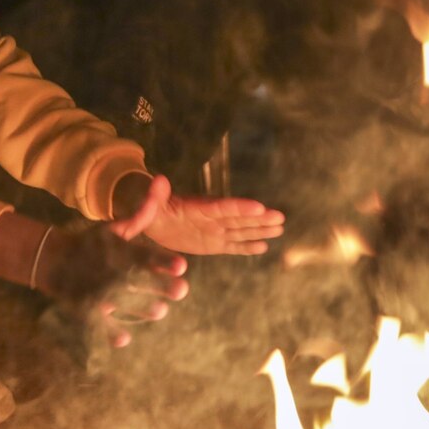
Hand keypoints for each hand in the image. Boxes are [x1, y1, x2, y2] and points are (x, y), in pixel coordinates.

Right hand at [0, 201, 188, 348]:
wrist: (53, 260)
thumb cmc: (91, 243)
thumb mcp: (113, 228)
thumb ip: (140, 216)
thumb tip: (161, 183)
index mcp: (119, 251)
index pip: (144, 255)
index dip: (163, 261)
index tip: (182, 266)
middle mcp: (111, 272)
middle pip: (140, 282)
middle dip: (162, 287)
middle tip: (180, 290)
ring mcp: (99, 294)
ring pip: (126, 305)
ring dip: (146, 309)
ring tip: (159, 310)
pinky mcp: (88, 312)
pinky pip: (102, 326)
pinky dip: (112, 333)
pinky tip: (125, 337)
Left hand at [111, 172, 285, 255]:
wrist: (152, 220)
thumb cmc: (149, 209)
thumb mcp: (149, 203)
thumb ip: (154, 196)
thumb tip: (158, 180)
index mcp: (198, 208)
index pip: (222, 206)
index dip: (239, 207)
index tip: (259, 206)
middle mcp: (211, 219)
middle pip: (238, 218)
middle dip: (259, 218)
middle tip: (280, 217)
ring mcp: (214, 231)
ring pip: (241, 231)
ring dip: (260, 230)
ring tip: (280, 228)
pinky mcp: (212, 244)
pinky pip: (232, 246)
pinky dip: (247, 247)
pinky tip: (264, 246)